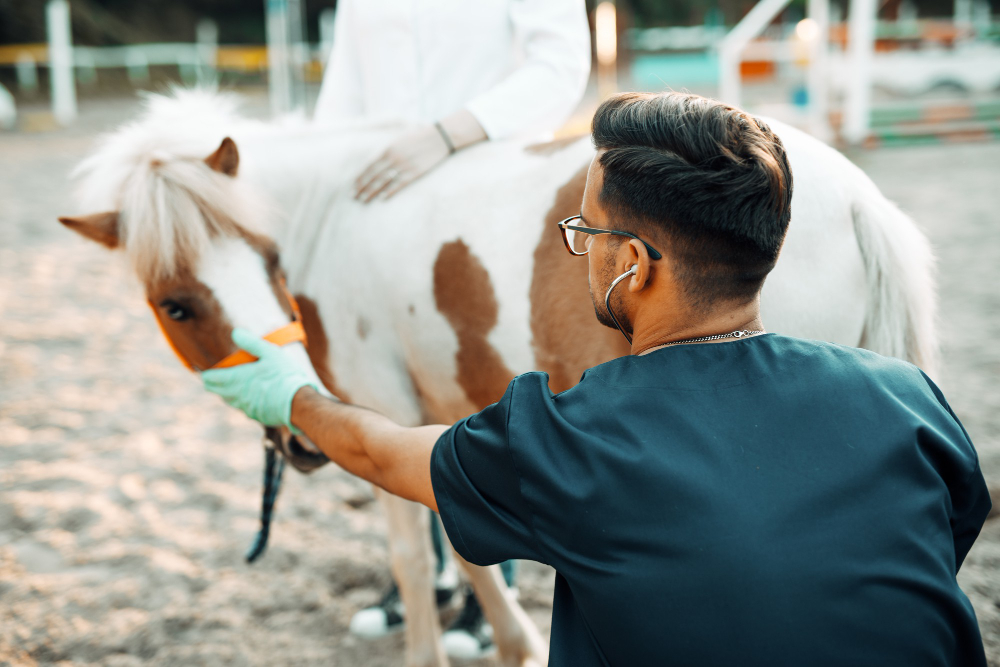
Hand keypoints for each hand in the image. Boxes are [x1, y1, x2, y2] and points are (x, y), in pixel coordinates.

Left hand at [202, 329, 318, 429]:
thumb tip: (236, 333)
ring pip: (230, 400)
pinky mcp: (256, 415)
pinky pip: (243, 408)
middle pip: (217, 391)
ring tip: (234, 385)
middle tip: (217, 377)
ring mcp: (246, 407)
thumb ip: (251, 343)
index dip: (206, 374)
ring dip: (228, 392)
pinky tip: (252, 395)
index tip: (205, 371)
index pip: (211, 379)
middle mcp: (237, 395)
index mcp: (237, 379)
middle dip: (215, 384)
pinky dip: (243, 401)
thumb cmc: (285, 376)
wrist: (299, 403)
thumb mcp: (270, 353)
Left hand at [354, 124, 450, 201]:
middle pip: (373, 176)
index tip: (353, 186)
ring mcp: (404, 166)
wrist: (438, 137)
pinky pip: (399, 184)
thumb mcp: (398, 139)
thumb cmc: (418, 137)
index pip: (369, 166)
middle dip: (362, 187)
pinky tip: (382, 198)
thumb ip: (387, 150)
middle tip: (353, 196)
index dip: (360, 177)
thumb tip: (375, 161)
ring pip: (383, 182)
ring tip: (363, 200)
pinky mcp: (414, 173)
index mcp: (387, 149)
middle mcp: (393, 158)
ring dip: (372, 192)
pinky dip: (389, 192)